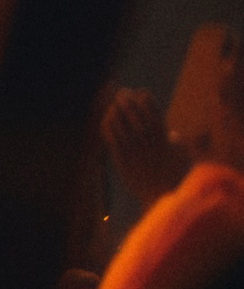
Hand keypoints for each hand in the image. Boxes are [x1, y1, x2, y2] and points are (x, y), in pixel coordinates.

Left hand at [101, 87, 189, 207]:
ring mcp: (134, 150)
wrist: (162, 196)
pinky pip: (111, 139)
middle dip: (128, 101)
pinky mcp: (121, 159)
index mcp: (163, 137)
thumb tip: (170, 134)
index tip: (140, 92)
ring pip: (121, 125)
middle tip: (122, 93)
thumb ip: (177, 141)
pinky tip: (106, 120)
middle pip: (134, 114)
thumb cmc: (175, 176)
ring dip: (116, 111)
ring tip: (113, 105)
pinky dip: (108, 127)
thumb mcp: (182, 155)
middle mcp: (148, 141)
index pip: (153, 111)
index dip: (145, 99)